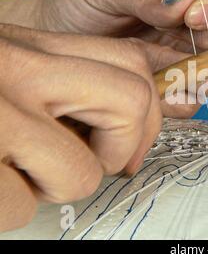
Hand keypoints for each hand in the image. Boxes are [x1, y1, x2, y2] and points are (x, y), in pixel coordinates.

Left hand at [0, 0, 207, 116]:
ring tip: (169, 68)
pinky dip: (178, 98)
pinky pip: (195, 101)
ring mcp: (194, 61)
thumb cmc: (81, 1)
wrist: (55, 37)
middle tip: (199, 42)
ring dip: (207, 75)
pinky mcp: (176, 90)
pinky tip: (154, 88)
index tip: (194, 15)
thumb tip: (186, 7)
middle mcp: (206, 26)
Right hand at [0, 24, 162, 230]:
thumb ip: (72, 83)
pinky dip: (0, 206)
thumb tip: (132, 123)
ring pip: (81, 174)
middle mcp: (19, 69)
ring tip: (9, 168)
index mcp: (36, 46)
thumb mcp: (16, 67)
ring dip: (50, 185)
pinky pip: (16, 207)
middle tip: (83, 158)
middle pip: (131, 103)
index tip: (128, 141)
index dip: (146, 113)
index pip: (135, 67)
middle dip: (118, 150)